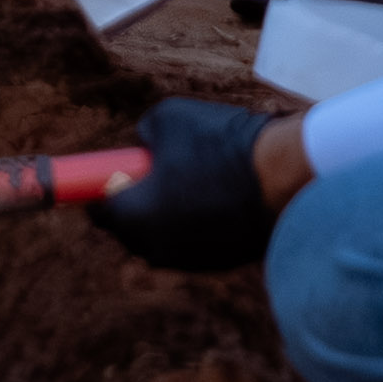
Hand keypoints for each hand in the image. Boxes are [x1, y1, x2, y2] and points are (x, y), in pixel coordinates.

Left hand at [90, 97, 282, 272]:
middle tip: (149, 177)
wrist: (283, 178)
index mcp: (133, 216)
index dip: (99, 189)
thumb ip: (143, 134)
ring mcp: (188, 260)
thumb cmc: (221, 145)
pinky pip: (193, 243)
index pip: (99, 211)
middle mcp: (155, 247)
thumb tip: (144, 147)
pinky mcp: (218, 263)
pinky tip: (216, 198)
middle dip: (133, 205)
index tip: (108, 176)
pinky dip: (196, 225)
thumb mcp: (167, 118)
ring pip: (162, 239)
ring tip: (190, 182)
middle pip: (129, 230)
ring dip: (166, 216)